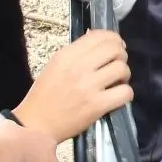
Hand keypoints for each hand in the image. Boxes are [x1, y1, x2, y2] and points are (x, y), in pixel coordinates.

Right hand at [13, 30, 132, 142]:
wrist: (36, 124)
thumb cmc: (44, 95)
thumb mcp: (55, 65)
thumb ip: (76, 53)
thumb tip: (98, 40)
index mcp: (66, 55)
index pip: (99, 36)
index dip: (114, 38)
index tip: (116, 45)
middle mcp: (78, 67)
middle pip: (115, 49)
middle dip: (121, 55)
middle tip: (117, 64)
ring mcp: (89, 87)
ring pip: (122, 69)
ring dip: (124, 74)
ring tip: (117, 81)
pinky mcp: (97, 106)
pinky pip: (125, 92)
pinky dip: (125, 93)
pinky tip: (117, 95)